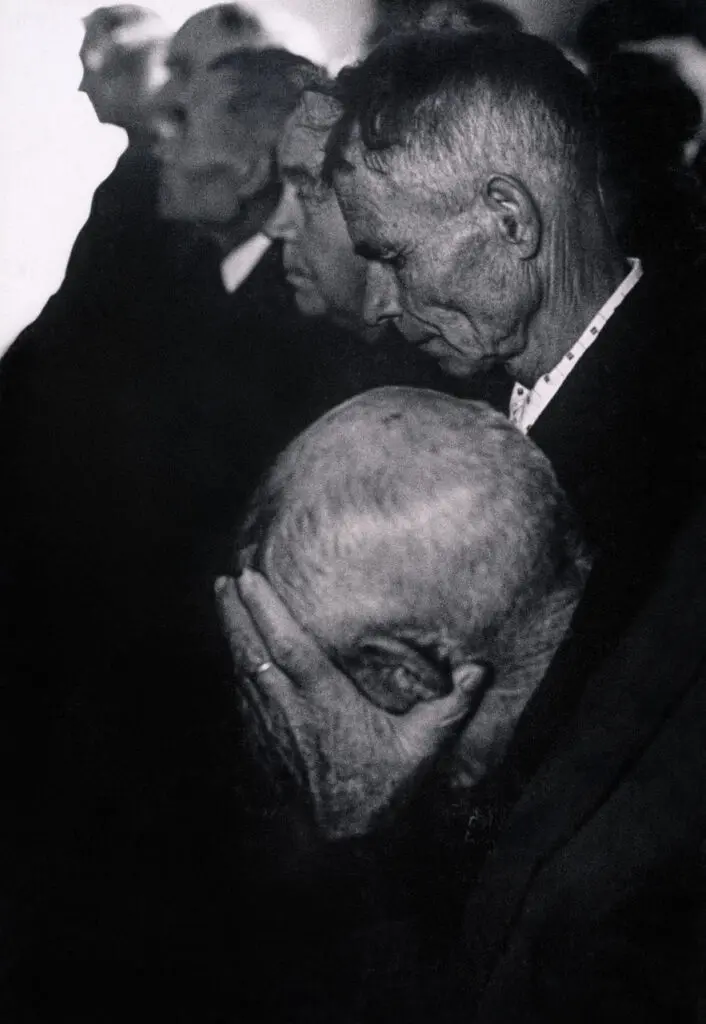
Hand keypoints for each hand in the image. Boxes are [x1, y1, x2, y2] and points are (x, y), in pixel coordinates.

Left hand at [215, 569, 487, 839]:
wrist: (343, 837)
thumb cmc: (384, 786)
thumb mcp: (424, 746)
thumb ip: (452, 706)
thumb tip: (480, 670)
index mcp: (325, 701)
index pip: (289, 646)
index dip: (266, 609)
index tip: (248, 576)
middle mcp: (291, 708)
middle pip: (254, 650)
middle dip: (236, 611)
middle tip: (223, 577)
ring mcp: (273, 724)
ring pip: (243, 668)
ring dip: (231, 630)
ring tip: (221, 595)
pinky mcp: (264, 739)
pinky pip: (243, 693)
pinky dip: (235, 663)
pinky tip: (233, 646)